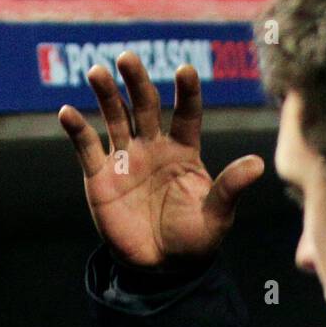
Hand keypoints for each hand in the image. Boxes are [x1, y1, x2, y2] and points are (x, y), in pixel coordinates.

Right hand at [59, 53, 263, 267]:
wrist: (161, 268)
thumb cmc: (194, 240)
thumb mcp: (217, 216)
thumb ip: (231, 187)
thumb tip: (258, 164)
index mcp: (184, 151)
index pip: (186, 113)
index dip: (186, 92)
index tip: (185, 71)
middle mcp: (153, 147)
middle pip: (145, 105)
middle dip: (137, 81)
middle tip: (127, 58)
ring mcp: (125, 159)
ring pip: (113, 117)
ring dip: (105, 94)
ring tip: (98, 72)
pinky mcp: (100, 176)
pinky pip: (87, 147)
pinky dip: (76, 129)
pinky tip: (67, 112)